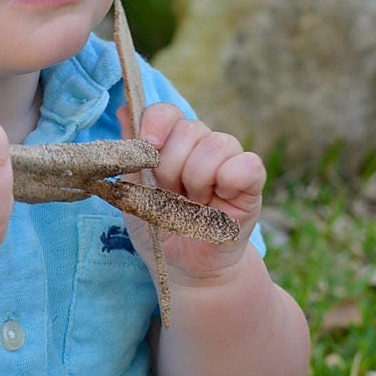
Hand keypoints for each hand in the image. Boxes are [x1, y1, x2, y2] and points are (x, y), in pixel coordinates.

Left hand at [120, 102, 265, 283]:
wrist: (182, 267)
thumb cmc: (157, 227)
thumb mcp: (133, 189)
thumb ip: (131, 151)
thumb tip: (124, 108)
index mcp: (170, 142)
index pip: (166, 112)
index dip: (156, 123)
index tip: (149, 146)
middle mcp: (199, 145)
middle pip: (189, 128)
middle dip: (172, 165)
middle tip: (171, 194)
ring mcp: (227, 162)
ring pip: (216, 143)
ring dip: (197, 178)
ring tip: (193, 203)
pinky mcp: (250, 184)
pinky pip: (247, 164)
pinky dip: (230, 178)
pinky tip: (217, 200)